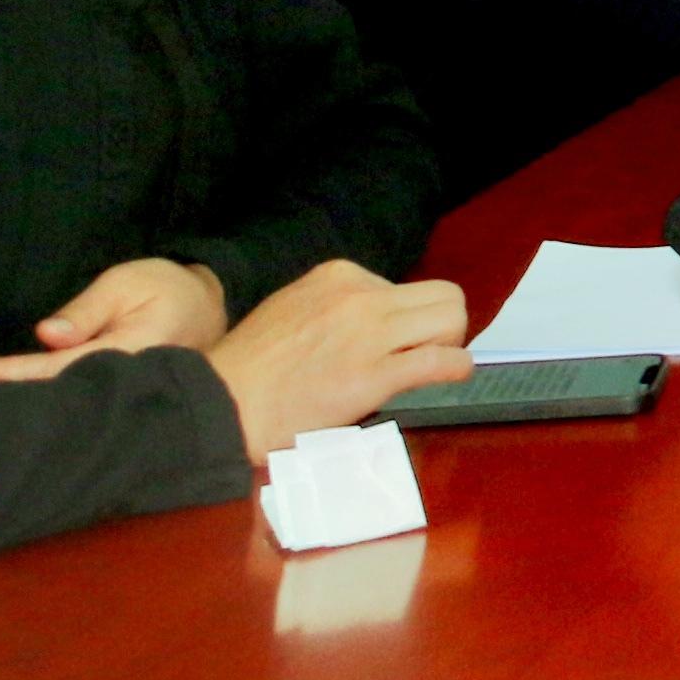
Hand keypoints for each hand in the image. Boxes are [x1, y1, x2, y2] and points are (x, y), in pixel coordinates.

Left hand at [0, 255, 226, 386]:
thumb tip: (47, 334)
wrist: (207, 308)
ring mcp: (117, 400)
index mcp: (127, 354)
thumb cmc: (165, 288)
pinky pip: (67, 407)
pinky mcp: (111, 404)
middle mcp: (120, 387)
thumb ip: (88, 309)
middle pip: (49, 400)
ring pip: (56, 409)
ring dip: (7, 406)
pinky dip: (28, 406)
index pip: (54, 369)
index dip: (7, 374)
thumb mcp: (128, 282)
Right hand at [202, 261, 473, 461]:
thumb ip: (334, 304)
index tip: (392, 340)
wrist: (222, 404)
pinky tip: (452, 375)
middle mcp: (361, 296)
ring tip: (434, 364)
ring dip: (451, 343)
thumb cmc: (249, 367)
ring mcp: (370, 334)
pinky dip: (457, 368)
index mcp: (339, 275)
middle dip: (442, 324)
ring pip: (451, 320)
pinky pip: (441, 361)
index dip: (404, 316)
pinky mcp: (374, 376)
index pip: (402, 285)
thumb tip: (372, 316)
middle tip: (427, 350)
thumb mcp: (292, 306)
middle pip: (442, 294)